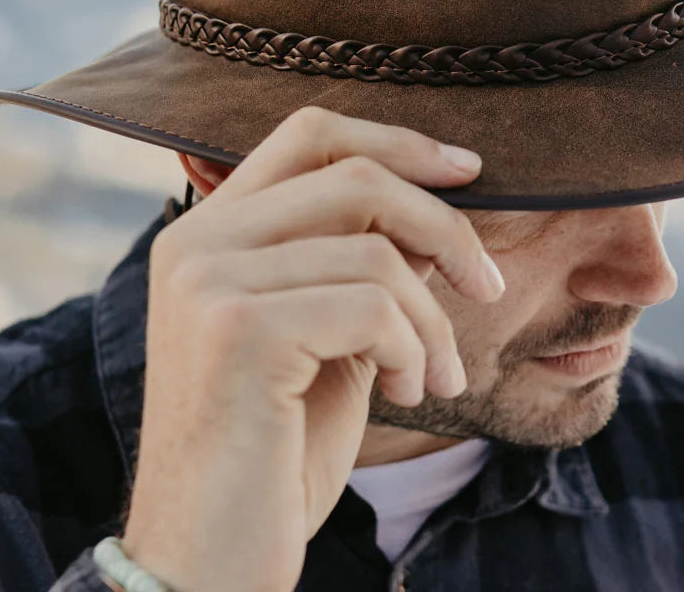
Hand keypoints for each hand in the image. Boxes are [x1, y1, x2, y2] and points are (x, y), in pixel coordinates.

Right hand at [116, 107, 504, 591]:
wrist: (209, 558)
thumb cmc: (275, 451)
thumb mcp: (326, 338)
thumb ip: (357, 265)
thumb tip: (437, 210)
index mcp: (208, 235)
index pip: (310, 134)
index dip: (399, 141)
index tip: (470, 170)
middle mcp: (195, 243)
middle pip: (356, 176)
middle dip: (446, 228)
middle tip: (488, 286)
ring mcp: (208, 281)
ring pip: (377, 251)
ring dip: (433, 319)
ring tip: (435, 376)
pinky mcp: (237, 330)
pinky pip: (372, 305)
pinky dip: (412, 348)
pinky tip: (403, 394)